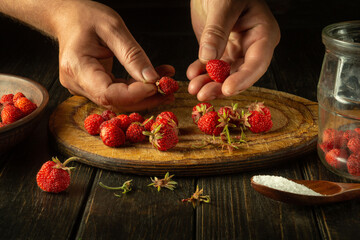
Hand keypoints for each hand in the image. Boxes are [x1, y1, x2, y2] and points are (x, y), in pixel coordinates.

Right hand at [55, 1, 173, 111]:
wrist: (68, 18)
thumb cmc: (85, 17)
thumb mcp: (113, 28)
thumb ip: (132, 55)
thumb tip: (152, 79)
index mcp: (76, 67)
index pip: (108, 93)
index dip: (134, 94)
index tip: (157, 86)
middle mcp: (77, 83)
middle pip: (115, 101)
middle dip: (145, 98)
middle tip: (170, 90)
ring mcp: (83, 88)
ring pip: (119, 100)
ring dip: (144, 95)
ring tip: (167, 84)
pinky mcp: (92, 87)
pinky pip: (117, 93)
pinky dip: (137, 89)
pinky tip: (154, 81)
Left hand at [187, 0, 279, 100]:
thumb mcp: (223, 4)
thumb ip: (216, 31)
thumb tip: (208, 58)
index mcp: (263, 33)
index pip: (257, 62)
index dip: (243, 79)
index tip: (227, 89)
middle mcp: (252, 46)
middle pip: (240, 74)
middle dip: (221, 86)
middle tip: (203, 94)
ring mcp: (236, 50)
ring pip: (225, 75)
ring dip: (209, 83)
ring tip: (194, 88)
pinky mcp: (221, 50)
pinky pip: (212, 68)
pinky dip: (201, 73)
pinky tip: (192, 74)